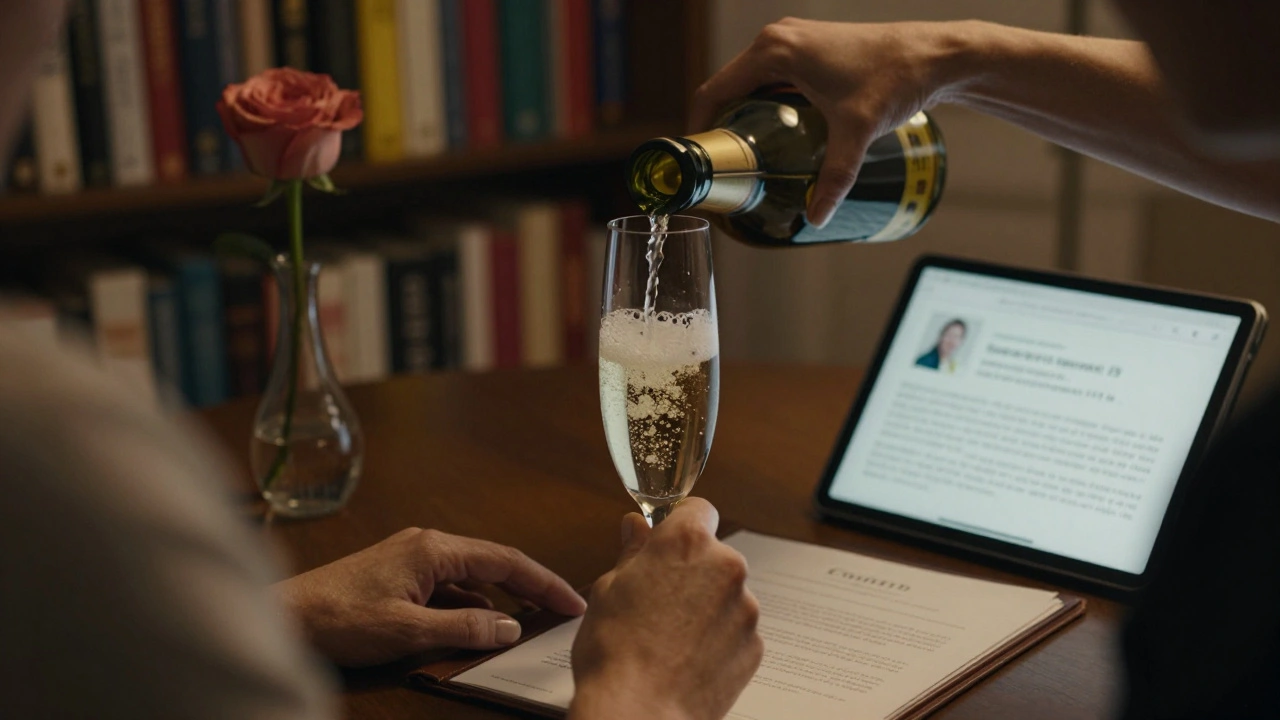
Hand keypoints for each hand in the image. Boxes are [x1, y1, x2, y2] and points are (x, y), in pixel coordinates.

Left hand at [276, 528, 586, 666]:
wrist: (287, 616)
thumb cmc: (338, 617)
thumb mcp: (407, 630)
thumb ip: (463, 628)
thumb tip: (510, 626)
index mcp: (434, 549)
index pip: (505, 561)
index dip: (543, 583)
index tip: (571, 601)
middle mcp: (428, 545)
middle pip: (494, 564)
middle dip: (530, 586)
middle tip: (562, 610)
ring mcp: (413, 559)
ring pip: (473, 577)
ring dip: (502, 597)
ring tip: (531, 619)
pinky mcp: (401, 576)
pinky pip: (451, 587)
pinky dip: (473, 605)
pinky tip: (482, 624)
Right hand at [569, 499, 762, 719]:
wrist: (640, 713)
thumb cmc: (616, 654)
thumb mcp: (608, 590)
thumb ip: (632, 553)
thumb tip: (636, 527)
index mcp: (686, 544)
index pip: (697, 509)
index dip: (679, 524)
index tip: (665, 542)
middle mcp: (725, 568)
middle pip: (713, 555)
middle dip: (691, 570)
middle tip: (657, 599)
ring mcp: (745, 608)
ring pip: (725, 594)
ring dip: (705, 606)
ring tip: (669, 637)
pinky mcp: (755, 645)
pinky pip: (735, 629)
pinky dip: (717, 638)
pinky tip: (687, 657)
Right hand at [690, 18, 964, 227]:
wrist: (934, 54)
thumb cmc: (895, 77)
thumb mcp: (856, 132)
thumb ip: (834, 178)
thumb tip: (816, 217)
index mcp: (774, 51)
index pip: (714, 91)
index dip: (699, 128)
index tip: (698, 161)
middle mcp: (777, 38)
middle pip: (728, 88)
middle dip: (722, 128)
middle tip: (724, 168)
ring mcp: (792, 39)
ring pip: (749, 82)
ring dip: (742, 116)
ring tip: (744, 157)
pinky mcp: (808, 46)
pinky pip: (769, 77)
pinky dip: (763, 103)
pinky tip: (772, 134)